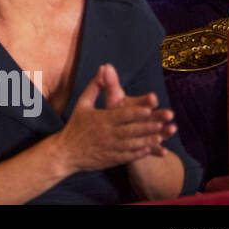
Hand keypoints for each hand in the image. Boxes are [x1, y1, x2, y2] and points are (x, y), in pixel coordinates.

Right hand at [55, 64, 177, 172]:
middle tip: (161, 122)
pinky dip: (141, 152)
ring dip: (148, 140)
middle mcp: (107, 134)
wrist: (66, 153)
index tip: (149, 109)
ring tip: (161, 135)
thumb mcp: (82, 104)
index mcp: (100, 119)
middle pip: (130, 129)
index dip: (135, 112)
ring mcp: (110, 148)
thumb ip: (95, 87)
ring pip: (133, 144)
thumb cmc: (75, 126)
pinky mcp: (112, 159)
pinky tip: (152, 148)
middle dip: (147, 126)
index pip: (121, 115)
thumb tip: (103, 69)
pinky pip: (129, 156)